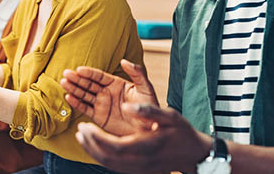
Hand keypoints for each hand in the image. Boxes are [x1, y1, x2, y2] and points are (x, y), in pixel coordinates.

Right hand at [60, 60, 158, 134]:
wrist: (149, 130)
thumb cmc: (149, 107)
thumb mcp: (145, 88)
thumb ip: (136, 73)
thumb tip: (124, 60)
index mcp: (115, 83)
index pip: (99, 76)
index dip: (89, 72)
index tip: (79, 70)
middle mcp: (106, 92)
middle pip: (88, 84)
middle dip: (77, 79)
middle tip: (66, 74)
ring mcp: (101, 104)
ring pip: (84, 94)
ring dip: (74, 89)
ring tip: (63, 83)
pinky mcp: (99, 117)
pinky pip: (85, 108)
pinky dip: (76, 103)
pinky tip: (69, 97)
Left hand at [75, 104, 211, 173]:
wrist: (193, 154)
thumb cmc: (181, 132)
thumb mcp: (169, 116)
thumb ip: (147, 111)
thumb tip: (128, 106)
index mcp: (145, 147)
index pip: (113, 146)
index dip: (96, 138)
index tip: (84, 125)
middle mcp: (139, 161)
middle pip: (107, 157)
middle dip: (90, 143)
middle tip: (79, 130)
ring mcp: (138, 169)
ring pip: (108, 163)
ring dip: (92, 151)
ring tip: (82, 136)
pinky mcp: (137, 170)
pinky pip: (113, 166)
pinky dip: (101, 156)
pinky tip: (95, 146)